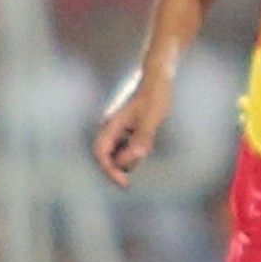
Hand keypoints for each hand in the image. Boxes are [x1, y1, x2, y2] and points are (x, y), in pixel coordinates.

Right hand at [93, 67, 170, 187]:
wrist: (158, 79)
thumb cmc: (154, 97)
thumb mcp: (151, 118)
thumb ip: (143, 136)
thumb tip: (136, 155)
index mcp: (112, 125)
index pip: (102, 154)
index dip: (110, 170)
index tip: (124, 182)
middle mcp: (111, 128)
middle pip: (108, 156)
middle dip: (120, 166)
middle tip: (135, 171)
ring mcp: (119, 128)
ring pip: (118, 152)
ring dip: (130, 158)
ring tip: (145, 145)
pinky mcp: (128, 127)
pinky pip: (126, 146)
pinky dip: (134, 151)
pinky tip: (146, 144)